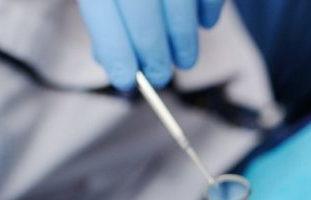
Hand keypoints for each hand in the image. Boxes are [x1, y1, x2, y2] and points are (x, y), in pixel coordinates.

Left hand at [77, 0, 225, 89]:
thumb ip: (105, 16)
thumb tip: (111, 61)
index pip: (101, 7)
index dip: (114, 47)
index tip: (125, 80)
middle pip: (140, 5)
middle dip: (151, 49)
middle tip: (159, 78)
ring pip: (178, 0)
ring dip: (183, 38)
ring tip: (185, 62)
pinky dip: (209, 11)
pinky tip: (205, 25)